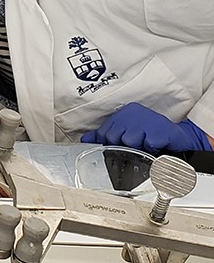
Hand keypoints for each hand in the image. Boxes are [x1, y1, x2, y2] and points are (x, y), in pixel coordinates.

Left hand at [81, 102, 210, 154]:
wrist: (178, 137)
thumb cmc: (150, 134)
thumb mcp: (126, 131)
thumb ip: (105, 134)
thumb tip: (85, 139)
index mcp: (124, 112)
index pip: (104, 132)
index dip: (109, 143)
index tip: (119, 145)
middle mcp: (133, 113)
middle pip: (113, 138)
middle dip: (123, 146)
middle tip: (136, 145)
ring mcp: (146, 120)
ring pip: (128, 142)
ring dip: (138, 148)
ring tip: (146, 144)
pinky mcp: (158, 130)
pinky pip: (147, 146)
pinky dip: (151, 150)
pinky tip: (156, 145)